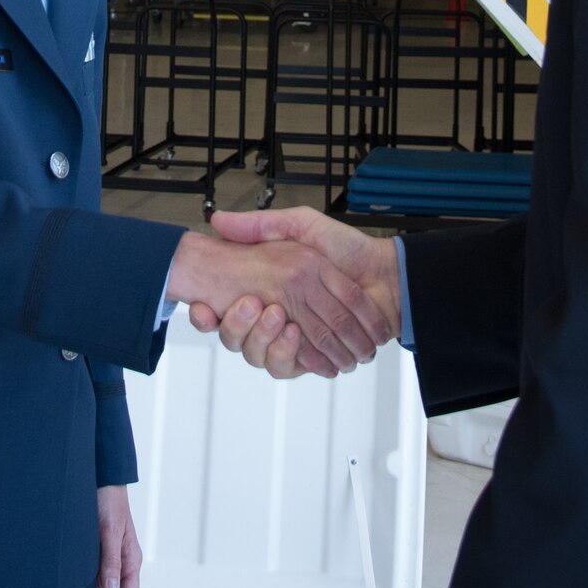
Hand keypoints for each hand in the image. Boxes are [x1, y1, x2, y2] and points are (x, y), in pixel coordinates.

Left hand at [97, 484, 140, 587]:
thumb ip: (111, 563)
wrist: (103, 483)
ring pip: (104, 586)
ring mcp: (111, 559)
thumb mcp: (110, 533)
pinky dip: (87, 579)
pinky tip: (76, 579)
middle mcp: (123, 562)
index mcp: (132, 560)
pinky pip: (95, 575)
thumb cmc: (110, 504)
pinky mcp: (100, 553)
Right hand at [187, 208, 399, 379]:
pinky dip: (290, 354)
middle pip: (236, 337)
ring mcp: (292, 339)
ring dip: (262, 340)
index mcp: (268, 289)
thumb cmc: (349, 249)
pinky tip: (294, 335)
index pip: (225, 309)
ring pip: (257, 355)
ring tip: (277, 318)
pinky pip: (287, 367)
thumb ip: (262, 225)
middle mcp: (275, 317)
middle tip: (251, 306)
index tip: (202, 307)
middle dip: (235, 326)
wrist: (385, 275)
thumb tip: (218, 220)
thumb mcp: (302, 226)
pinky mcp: (311, 357)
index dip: (206, 314)